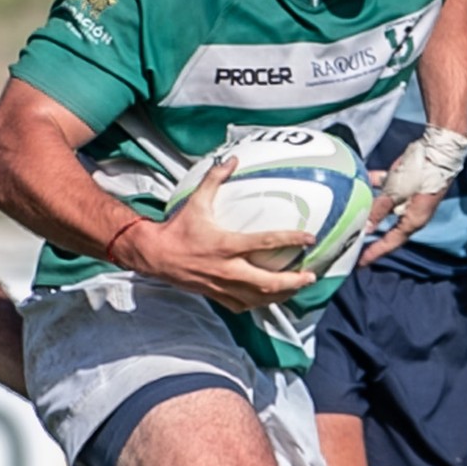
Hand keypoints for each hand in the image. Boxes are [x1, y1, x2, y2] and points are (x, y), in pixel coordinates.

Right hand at [122, 156, 315, 312]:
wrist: (155, 255)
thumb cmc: (178, 228)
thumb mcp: (196, 201)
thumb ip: (215, 179)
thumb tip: (232, 160)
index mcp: (226, 244)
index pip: (265, 242)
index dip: (291, 240)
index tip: (310, 238)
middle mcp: (227, 268)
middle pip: (268, 282)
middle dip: (293, 282)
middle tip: (311, 276)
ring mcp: (222, 285)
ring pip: (258, 298)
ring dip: (281, 295)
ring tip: (297, 288)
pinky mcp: (216, 295)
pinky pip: (243, 305)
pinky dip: (259, 303)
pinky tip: (270, 298)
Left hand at [359, 124, 466, 263]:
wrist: (438, 149)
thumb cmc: (420, 175)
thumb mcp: (396, 194)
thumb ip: (379, 210)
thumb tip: (365, 229)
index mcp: (412, 221)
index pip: (390, 242)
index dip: (374, 253)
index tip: (359, 263)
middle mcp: (410, 212)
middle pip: (386, 227)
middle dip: (369, 234)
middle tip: (351, 242)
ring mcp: (408, 197)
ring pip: (385, 206)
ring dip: (369, 208)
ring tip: (350, 214)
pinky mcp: (406, 182)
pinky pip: (387, 186)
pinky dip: (374, 185)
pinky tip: (359, 180)